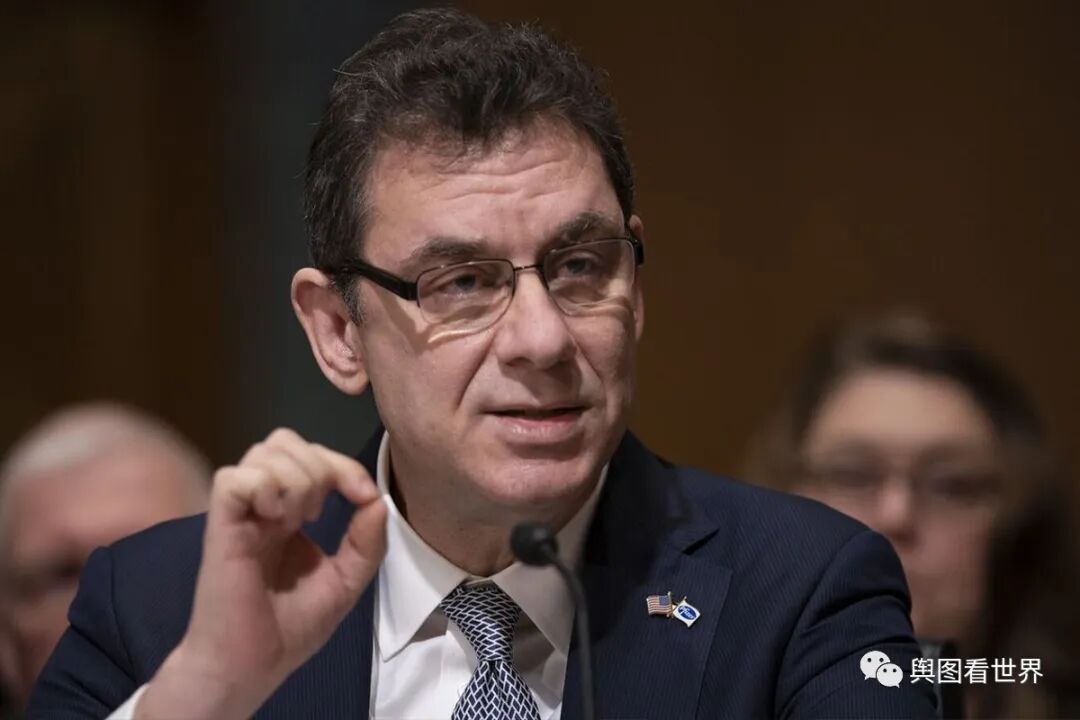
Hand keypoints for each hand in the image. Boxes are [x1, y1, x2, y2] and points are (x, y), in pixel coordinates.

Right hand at [137, 429, 386, 718]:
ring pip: (264, 451)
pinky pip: (234, 478)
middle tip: (320, 512)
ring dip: (296, 478)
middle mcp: (263, 506)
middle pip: (285, 440)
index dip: (343, 464)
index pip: (311, 456)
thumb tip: (376, 500)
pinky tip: (275, 520)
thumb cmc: (290, 628)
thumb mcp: (345, 582)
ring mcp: (241, 513)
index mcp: (288, 513)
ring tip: (297, 519)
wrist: (253, 665)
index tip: (362, 495)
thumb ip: (366, 541)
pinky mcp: (220, 526)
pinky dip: (264, 488)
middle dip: (320, 464)